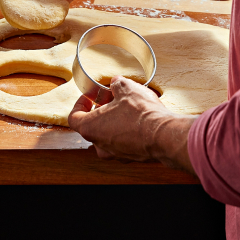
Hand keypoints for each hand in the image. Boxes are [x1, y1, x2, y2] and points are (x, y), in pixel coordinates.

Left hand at [68, 76, 195, 172]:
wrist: (165, 135)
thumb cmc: (141, 114)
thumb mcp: (126, 88)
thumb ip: (116, 84)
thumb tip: (116, 83)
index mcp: (90, 128)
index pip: (74, 117)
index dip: (81, 103)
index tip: (90, 96)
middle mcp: (100, 145)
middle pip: (92, 125)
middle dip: (101, 109)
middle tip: (112, 97)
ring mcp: (116, 153)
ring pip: (108, 134)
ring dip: (114, 120)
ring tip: (126, 106)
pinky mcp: (132, 156)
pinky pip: (124, 142)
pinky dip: (127, 130)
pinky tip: (138, 118)